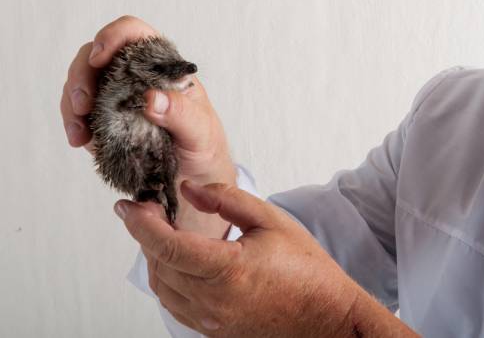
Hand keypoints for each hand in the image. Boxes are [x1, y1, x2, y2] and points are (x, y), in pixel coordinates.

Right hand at [61, 15, 235, 233]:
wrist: (195, 180)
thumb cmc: (205, 147)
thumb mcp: (201, 131)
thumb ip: (181, 114)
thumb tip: (152, 98)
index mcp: (162, 67)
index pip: (135, 34)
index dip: (113, 36)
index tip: (100, 57)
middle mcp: (135, 76)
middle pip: (96, 56)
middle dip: (81, 75)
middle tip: (82, 104)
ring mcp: (116, 97)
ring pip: (82, 83)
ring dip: (71, 102)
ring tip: (79, 131)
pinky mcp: (104, 121)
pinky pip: (78, 112)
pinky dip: (73, 123)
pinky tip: (80, 140)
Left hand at [116, 181, 373, 336]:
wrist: (327, 317)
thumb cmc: (308, 269)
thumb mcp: (271, 221)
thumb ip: (227, 200)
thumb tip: (188, 189)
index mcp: (227, 271)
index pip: (166, 246)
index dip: (139, 223)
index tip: (126, 205)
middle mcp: (213, 302)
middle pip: (159, 266)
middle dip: (145, 235)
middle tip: (149, 210)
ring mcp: (212, 321)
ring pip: (163, 289)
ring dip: (156, 259)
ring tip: (164, 233)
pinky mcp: (215, 332)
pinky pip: (176, 306)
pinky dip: (170, 281)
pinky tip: (181, 262)